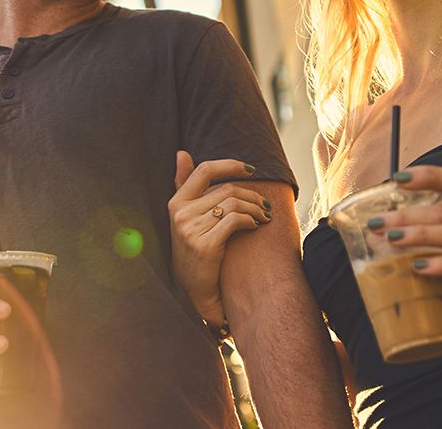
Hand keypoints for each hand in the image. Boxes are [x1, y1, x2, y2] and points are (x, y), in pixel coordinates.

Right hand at [167, 150, 271, 327]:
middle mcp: (181, 214)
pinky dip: (250, 220)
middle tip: (265, 206)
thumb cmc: (193, 249)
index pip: (205, 170)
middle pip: (227, 190)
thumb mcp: (184, 216)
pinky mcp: (205, 245)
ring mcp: (191, 229)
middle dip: (252, 195)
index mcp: (176, 202)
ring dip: (255, 209)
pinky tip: (255, 226)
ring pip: (234, 204)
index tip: (251, 170)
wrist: (194, 289)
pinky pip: (235, 220)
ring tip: (263, 217)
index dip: (230, 165)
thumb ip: (184, 184)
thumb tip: (181, 153)